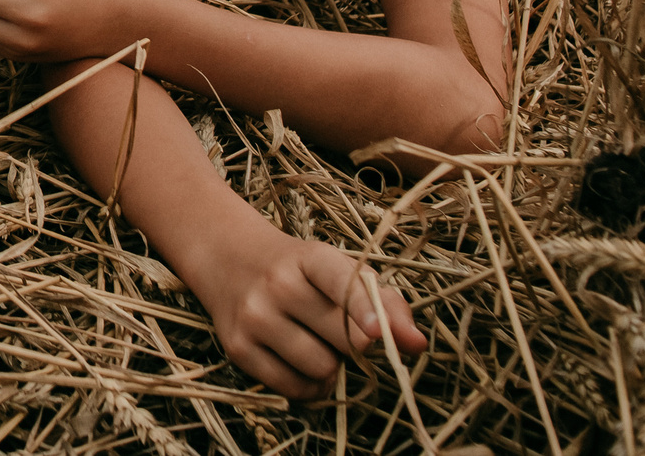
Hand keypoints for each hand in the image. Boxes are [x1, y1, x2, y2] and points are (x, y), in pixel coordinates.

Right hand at [182, 224, 426, 400]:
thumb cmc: (299, 270)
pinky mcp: (238, 348)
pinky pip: (294, 388)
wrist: (227, 258)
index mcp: (309, 257)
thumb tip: (417, 345)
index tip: (377, 333)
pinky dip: (310, 386)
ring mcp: (254, 317)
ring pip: (322, 368)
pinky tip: (302, 363)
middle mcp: (277, 284)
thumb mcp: (339, 271)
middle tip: (343, 333)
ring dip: (332, 367)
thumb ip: (385, 304)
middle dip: (356, 346)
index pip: (339, 281)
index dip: (362, 308)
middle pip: (343, 339)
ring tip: (317, 344)